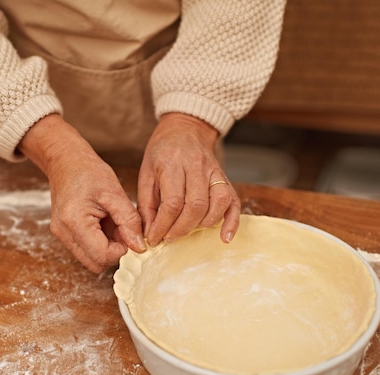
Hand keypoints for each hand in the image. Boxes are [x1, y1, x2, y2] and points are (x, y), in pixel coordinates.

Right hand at [19, 114, 144, 272]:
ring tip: (113, 224)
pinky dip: (99, 242)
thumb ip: (129, 221)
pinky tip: (104, 224)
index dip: (122, 250)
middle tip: (123, 231)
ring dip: (107, 248)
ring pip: (91, 259)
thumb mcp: (115, 193)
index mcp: (74, 221)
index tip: (130, 234)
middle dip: (114, 252)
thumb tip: (139, 246)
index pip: (103, 255)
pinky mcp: (64, 234)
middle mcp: (63, 233)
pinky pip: (85, 250)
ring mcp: (62, 235)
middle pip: (95, 264)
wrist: (65, 160)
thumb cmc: (88, 171)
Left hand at [138, 113, 240, 245]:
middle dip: (181, 229)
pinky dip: (231, 222)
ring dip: (203, 225)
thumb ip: (147, 204)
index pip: (172, 202)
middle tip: (169, 239)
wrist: (185, 130)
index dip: (163, 225)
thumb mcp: (146, 174)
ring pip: (217, 203)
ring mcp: (215, 172)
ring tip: (187, 232)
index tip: (154, 238)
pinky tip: (224, 237)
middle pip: (196, 205)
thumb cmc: (162, 153)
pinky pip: (234, 202)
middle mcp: (197, 167)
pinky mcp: (226, 178)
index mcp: (173, 164)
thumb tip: (149, 233)